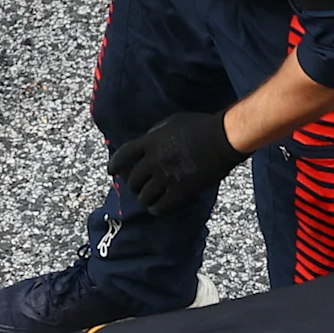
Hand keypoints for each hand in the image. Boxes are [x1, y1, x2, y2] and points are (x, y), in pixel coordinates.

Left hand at [107, 109, 246, 217]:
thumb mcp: (172, 123)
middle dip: (133, 185)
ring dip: (143, 199)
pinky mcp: (180, 191)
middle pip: (134, 179)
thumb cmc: (201, 126)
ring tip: (145, 200)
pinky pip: (161, 206)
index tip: (111, 171)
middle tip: (136, 188)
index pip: (124, 155)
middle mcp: (154, 160)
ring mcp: (166, 177)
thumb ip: (156, 135)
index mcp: (150, 141)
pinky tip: (156, 209)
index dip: (115, 165)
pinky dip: (156, 209)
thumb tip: (146, 144)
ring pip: (145, 195)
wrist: (222, 139)